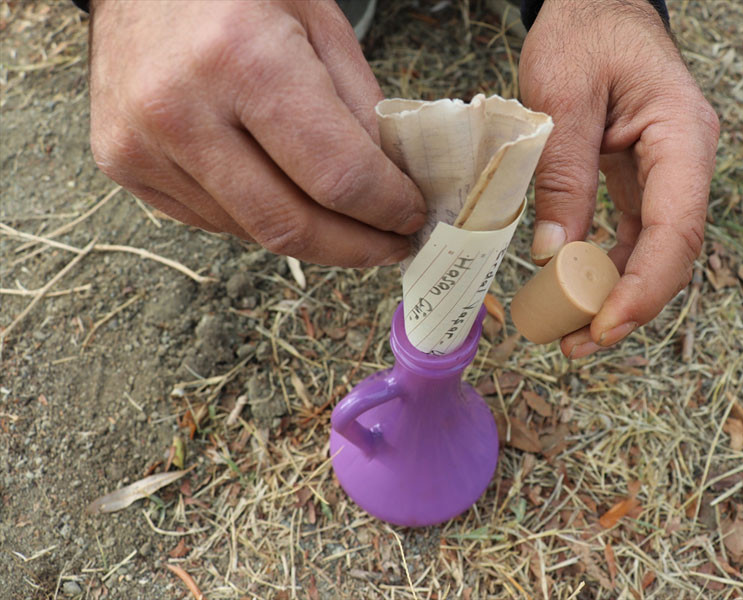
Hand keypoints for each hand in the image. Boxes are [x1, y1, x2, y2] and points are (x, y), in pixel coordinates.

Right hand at [89, 0, 424, 266]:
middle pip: (290, 225)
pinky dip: (259, 219)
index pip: (337, 175)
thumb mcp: (318, 20)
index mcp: (243, 58)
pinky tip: (281, 193)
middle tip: (390, 245)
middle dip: (355, 247)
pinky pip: (212, 221)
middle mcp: (182, 109)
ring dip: (310, 236)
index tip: (411, 216)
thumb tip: (392, 183)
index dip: (386, 208)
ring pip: (251, 232)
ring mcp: (142, 143)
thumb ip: (359, 106)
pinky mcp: (122, 164)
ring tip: (343, 219)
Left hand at [518, 0, 718, 356]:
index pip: (676, 229)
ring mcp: (665, 173)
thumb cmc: (584, 33)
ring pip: (653, 250)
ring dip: (615, 294)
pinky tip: (575, 289)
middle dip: (628, 305)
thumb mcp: (563, 97)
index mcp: (681, 136)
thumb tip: (551, 254)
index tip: (604, 326)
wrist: (595, 5)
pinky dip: (605, 265)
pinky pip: (632, 233)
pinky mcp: (640, 178)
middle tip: (577, 344)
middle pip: (670, 252)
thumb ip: (562, 174)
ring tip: (570, 331)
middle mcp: (684, 162)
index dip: (644, 287)